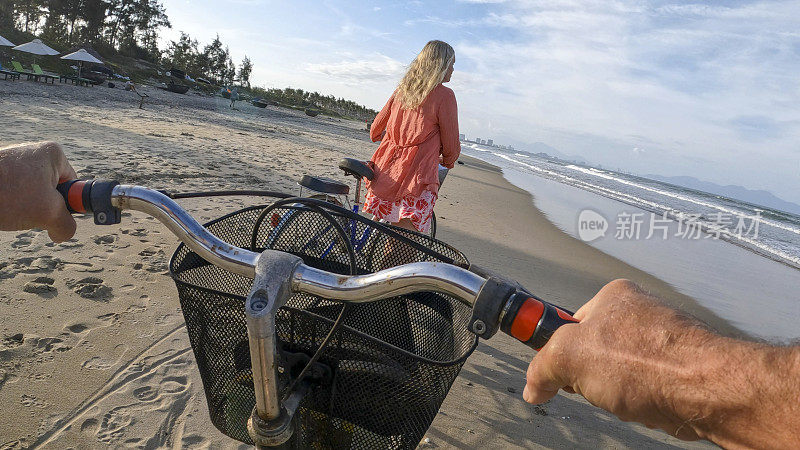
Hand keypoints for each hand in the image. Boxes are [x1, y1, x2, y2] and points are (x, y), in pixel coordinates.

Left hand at [0, 142, 77, 241]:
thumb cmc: (8, 195)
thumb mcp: (49, 214)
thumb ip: (67, 225)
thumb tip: (62, 233)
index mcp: (52, 154)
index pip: (74, 184)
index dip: (67, 203)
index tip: (56, 212)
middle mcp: (33, 152)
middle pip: (52, 189)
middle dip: (44, 206)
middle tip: (33, 214)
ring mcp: (13, 161)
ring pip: (31, 193)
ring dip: (26, 208)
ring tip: (13, 210)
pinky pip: (13, 193)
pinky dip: (10, 204)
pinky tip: (3, 208)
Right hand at [522, 279, 711, 439]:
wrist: (709, 391)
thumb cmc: (649, 364)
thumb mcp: (570, 357)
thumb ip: (541, 367)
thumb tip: (534, 386)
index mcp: (613, 297)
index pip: (570, 326)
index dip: (561, 354)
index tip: (557, 371)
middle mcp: (641, 313)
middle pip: (595, 353)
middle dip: (593, 379)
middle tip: (599, 386)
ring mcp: (663, 342)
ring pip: (620, 376)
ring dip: (617, 395)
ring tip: (629, 398)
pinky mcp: (681, 369)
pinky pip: (645, 391)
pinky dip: (642, 404)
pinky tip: (648, 406)